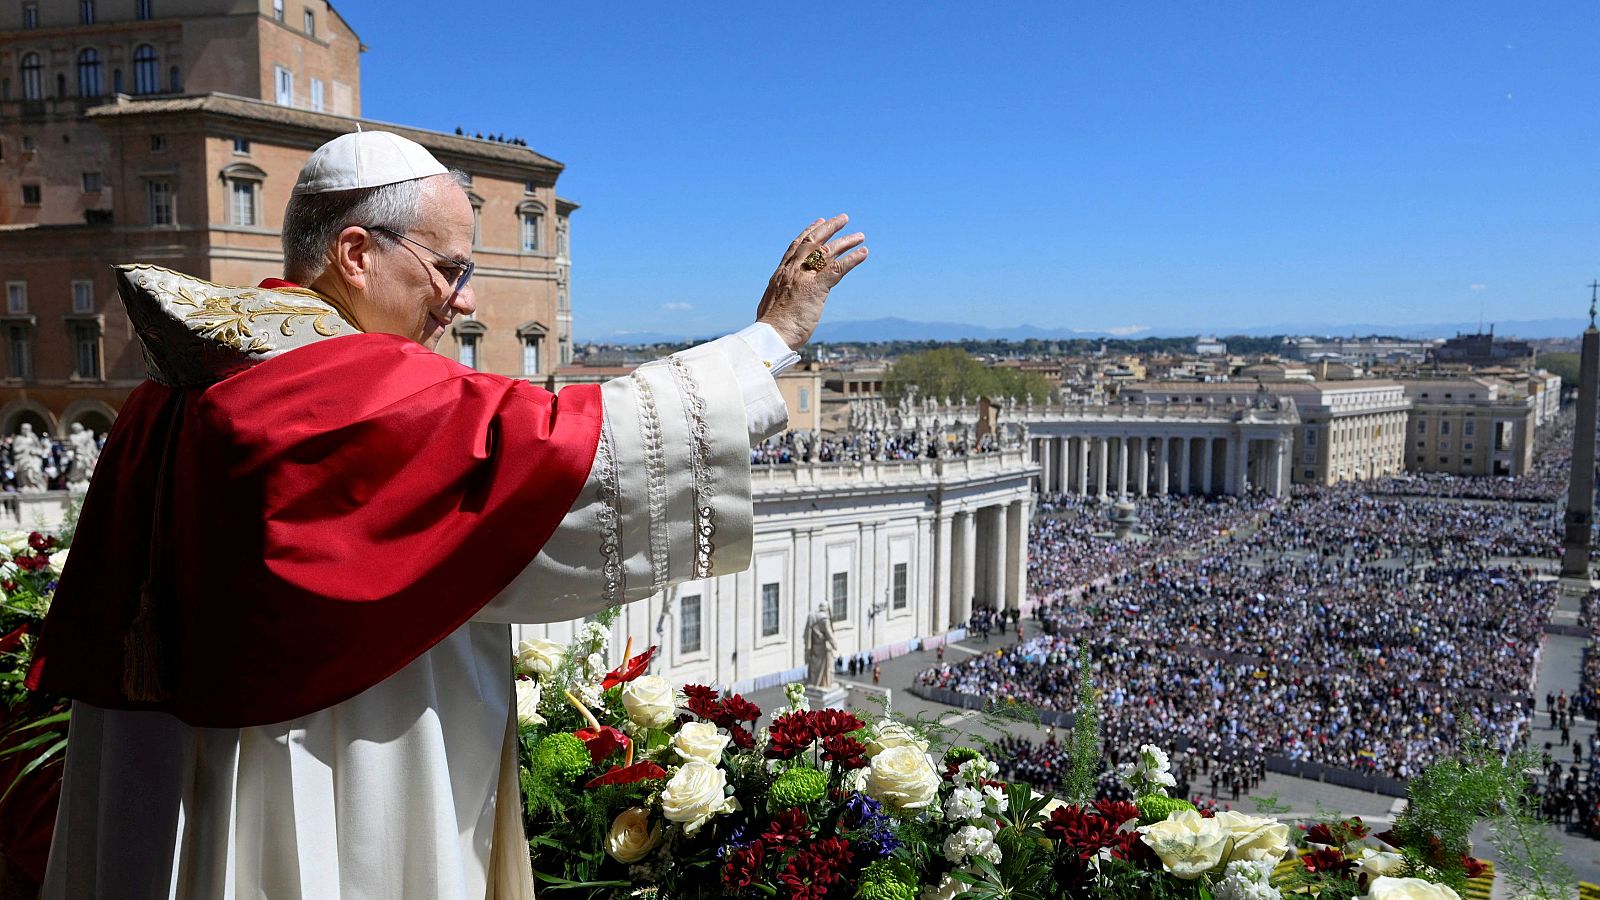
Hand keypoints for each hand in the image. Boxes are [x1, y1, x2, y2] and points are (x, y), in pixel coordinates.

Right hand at [755, 214, 867, 349]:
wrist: (771, 336)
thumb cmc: (771, 327)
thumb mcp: (772, 303)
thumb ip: (780, 294)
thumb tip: (782, 298)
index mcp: (781, 273)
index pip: (796, 245)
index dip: (809, 231)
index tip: (818, 222)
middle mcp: (792, 270)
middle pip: (813, 241)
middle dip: (829, 227)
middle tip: (843, 219)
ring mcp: (804, 278)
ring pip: (827, 252)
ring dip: (846, 241)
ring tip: (860, 236)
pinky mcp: (817, 289)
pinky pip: (838, 269)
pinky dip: (853, 259)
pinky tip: (864, 252)